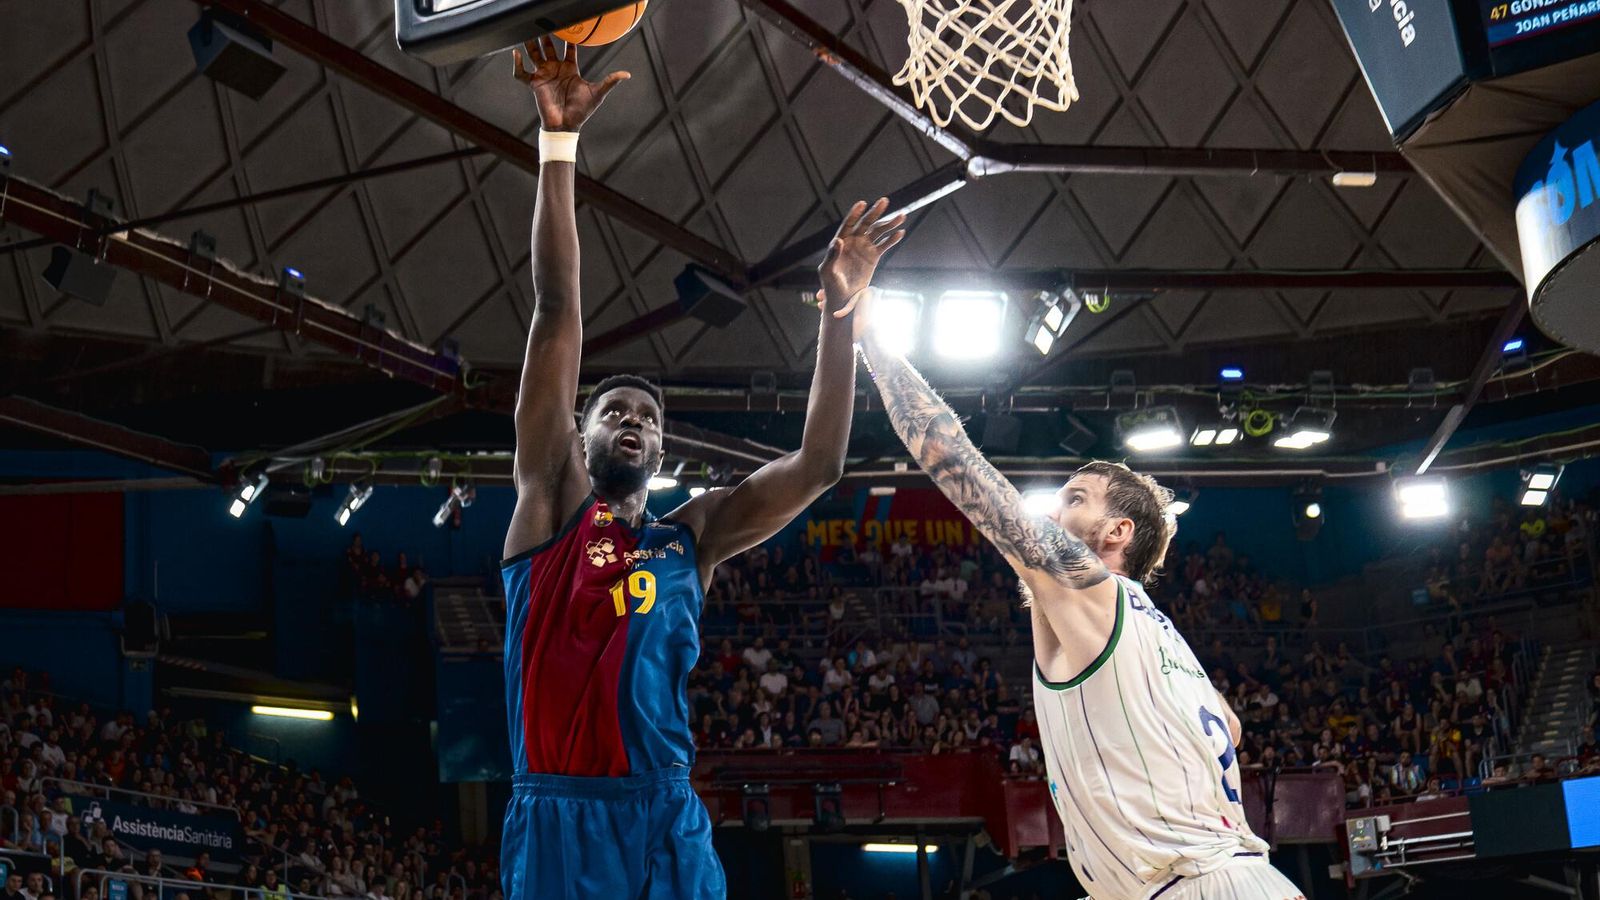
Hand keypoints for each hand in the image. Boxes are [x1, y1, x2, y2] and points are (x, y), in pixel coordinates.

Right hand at [513, 36, 628, 131]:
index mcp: (570, 69)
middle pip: (548, 48)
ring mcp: (544, 75)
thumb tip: (627, 74)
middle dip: (546, 36)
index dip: (569, 39)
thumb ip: (610, 81)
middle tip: (545, 22)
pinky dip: (516, 64)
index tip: (570, 28)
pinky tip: (516, 54)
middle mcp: (556, 70)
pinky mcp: (534, 84)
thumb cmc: (582, 111)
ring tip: (527, 31)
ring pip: (534, 55)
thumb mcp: (598, 93)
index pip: (568, 49)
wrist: (567, 125)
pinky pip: (521, 73)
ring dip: (530, 44)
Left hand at [816, 198, 905, 336]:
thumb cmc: (831, 285)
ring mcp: (864, 248)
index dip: (855, 214)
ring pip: (878, 232)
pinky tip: (900, 233)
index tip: (862, 204)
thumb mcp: (828, 271)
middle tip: (884, 201)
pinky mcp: (873, 257)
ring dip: (889, 224)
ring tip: (902, 216)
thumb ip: (832, 255)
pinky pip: (884, 245)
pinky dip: (892, 239)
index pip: (848, 224)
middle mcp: (853, 241)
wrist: (843, 299)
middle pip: (866, 223)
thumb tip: (838, 240)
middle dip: (875, 212)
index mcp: (841, 242)